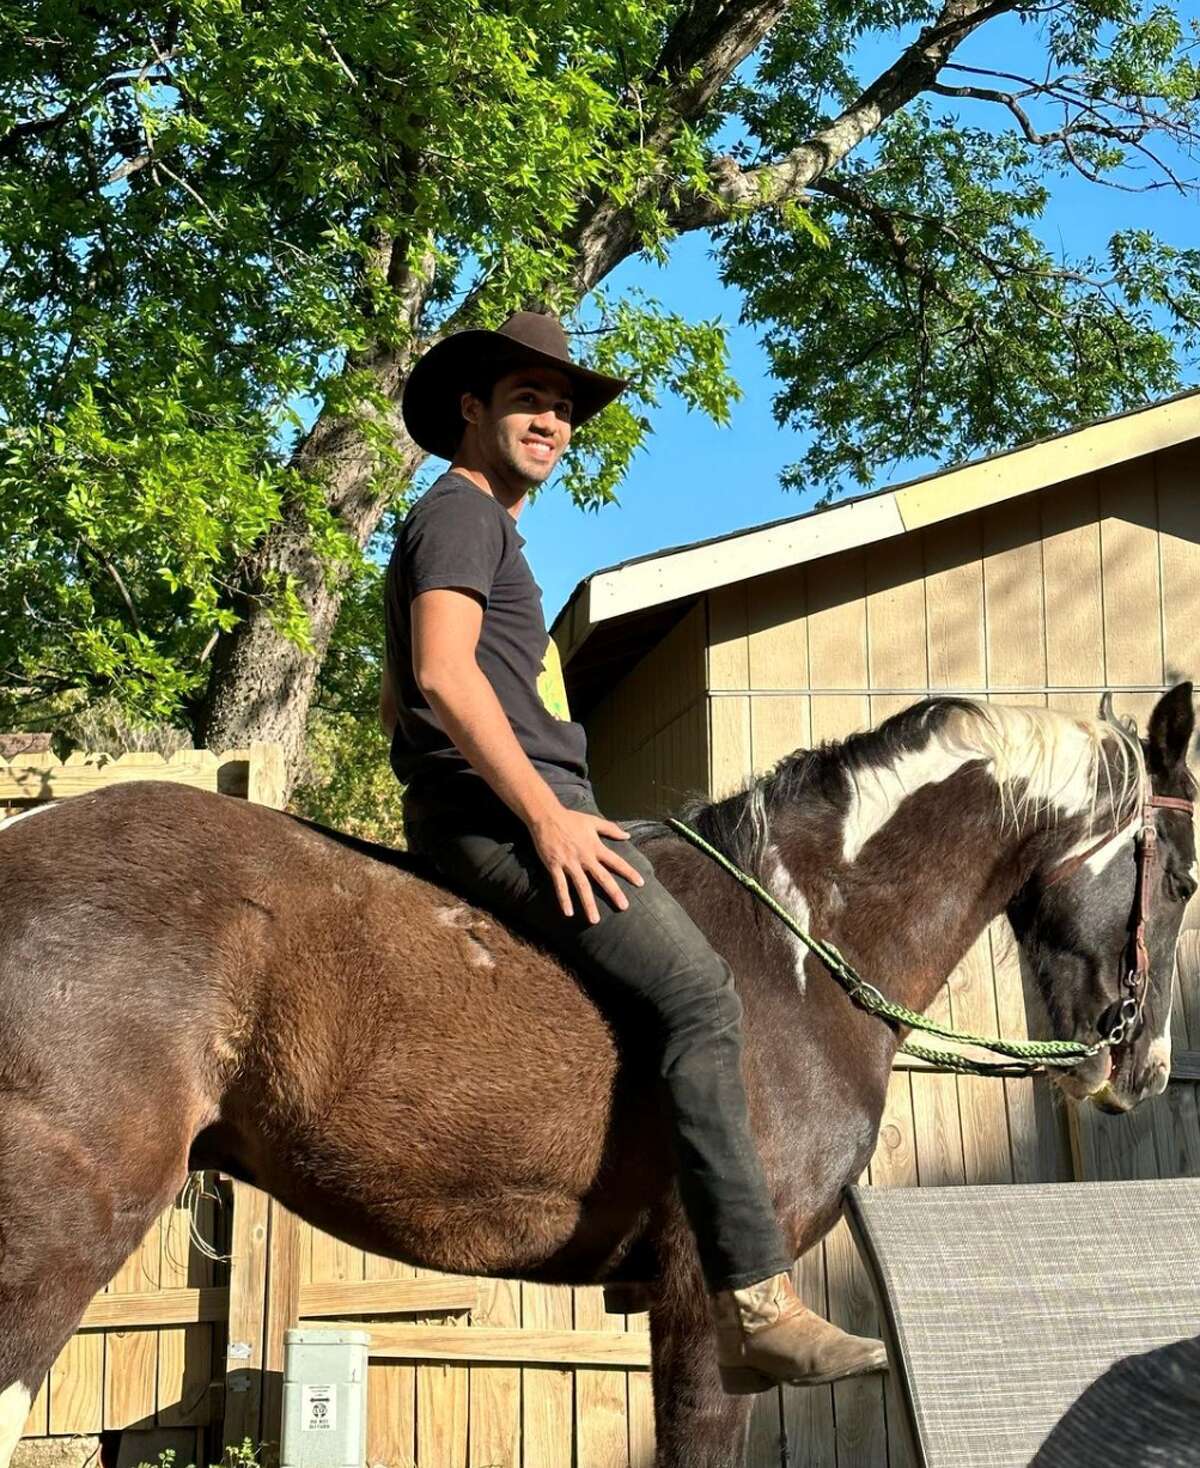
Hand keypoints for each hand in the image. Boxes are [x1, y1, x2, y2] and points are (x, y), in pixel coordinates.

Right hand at [529, 805, 645, 923]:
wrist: (546, 816)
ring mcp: (569, 862)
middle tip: (624, 907)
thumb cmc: (570, 818)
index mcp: (595, 846)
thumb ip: (611, 829)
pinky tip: (568, 913)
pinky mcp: (554, 865)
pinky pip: (560, 885)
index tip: (641, 883)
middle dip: (614, 892)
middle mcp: (584, 856)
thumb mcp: (593, 821)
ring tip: (595, 920)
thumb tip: (628, 835)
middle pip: (602, 877)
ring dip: (588, 903)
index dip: (629, 872)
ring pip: (581, 886)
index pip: (616, 861)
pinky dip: (564, 899)